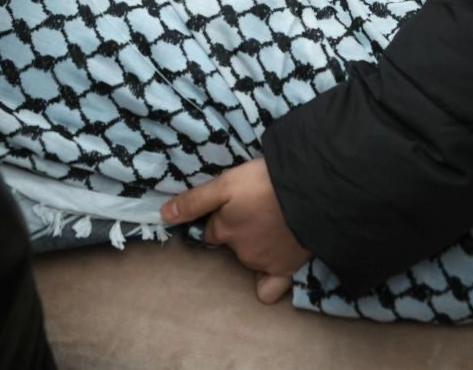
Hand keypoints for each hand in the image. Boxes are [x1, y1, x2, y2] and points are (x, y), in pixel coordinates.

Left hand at [163, 160, 310, 292]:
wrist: (308, 192)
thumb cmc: (264, 183)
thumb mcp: (226, 184)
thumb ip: (195, 201)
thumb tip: (163, 216)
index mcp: (223, 230)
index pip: (210, 230)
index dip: (219, 217)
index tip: (233, 204)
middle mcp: (240, 252)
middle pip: (232, 244)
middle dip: (239, 230)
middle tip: (257, 208)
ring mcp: (263, 263)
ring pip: (251, 257)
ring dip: (256, 245)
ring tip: (274, 221)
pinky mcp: (286, 268)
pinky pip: (272, 288)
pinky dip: (269, 283)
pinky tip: (273, 267)